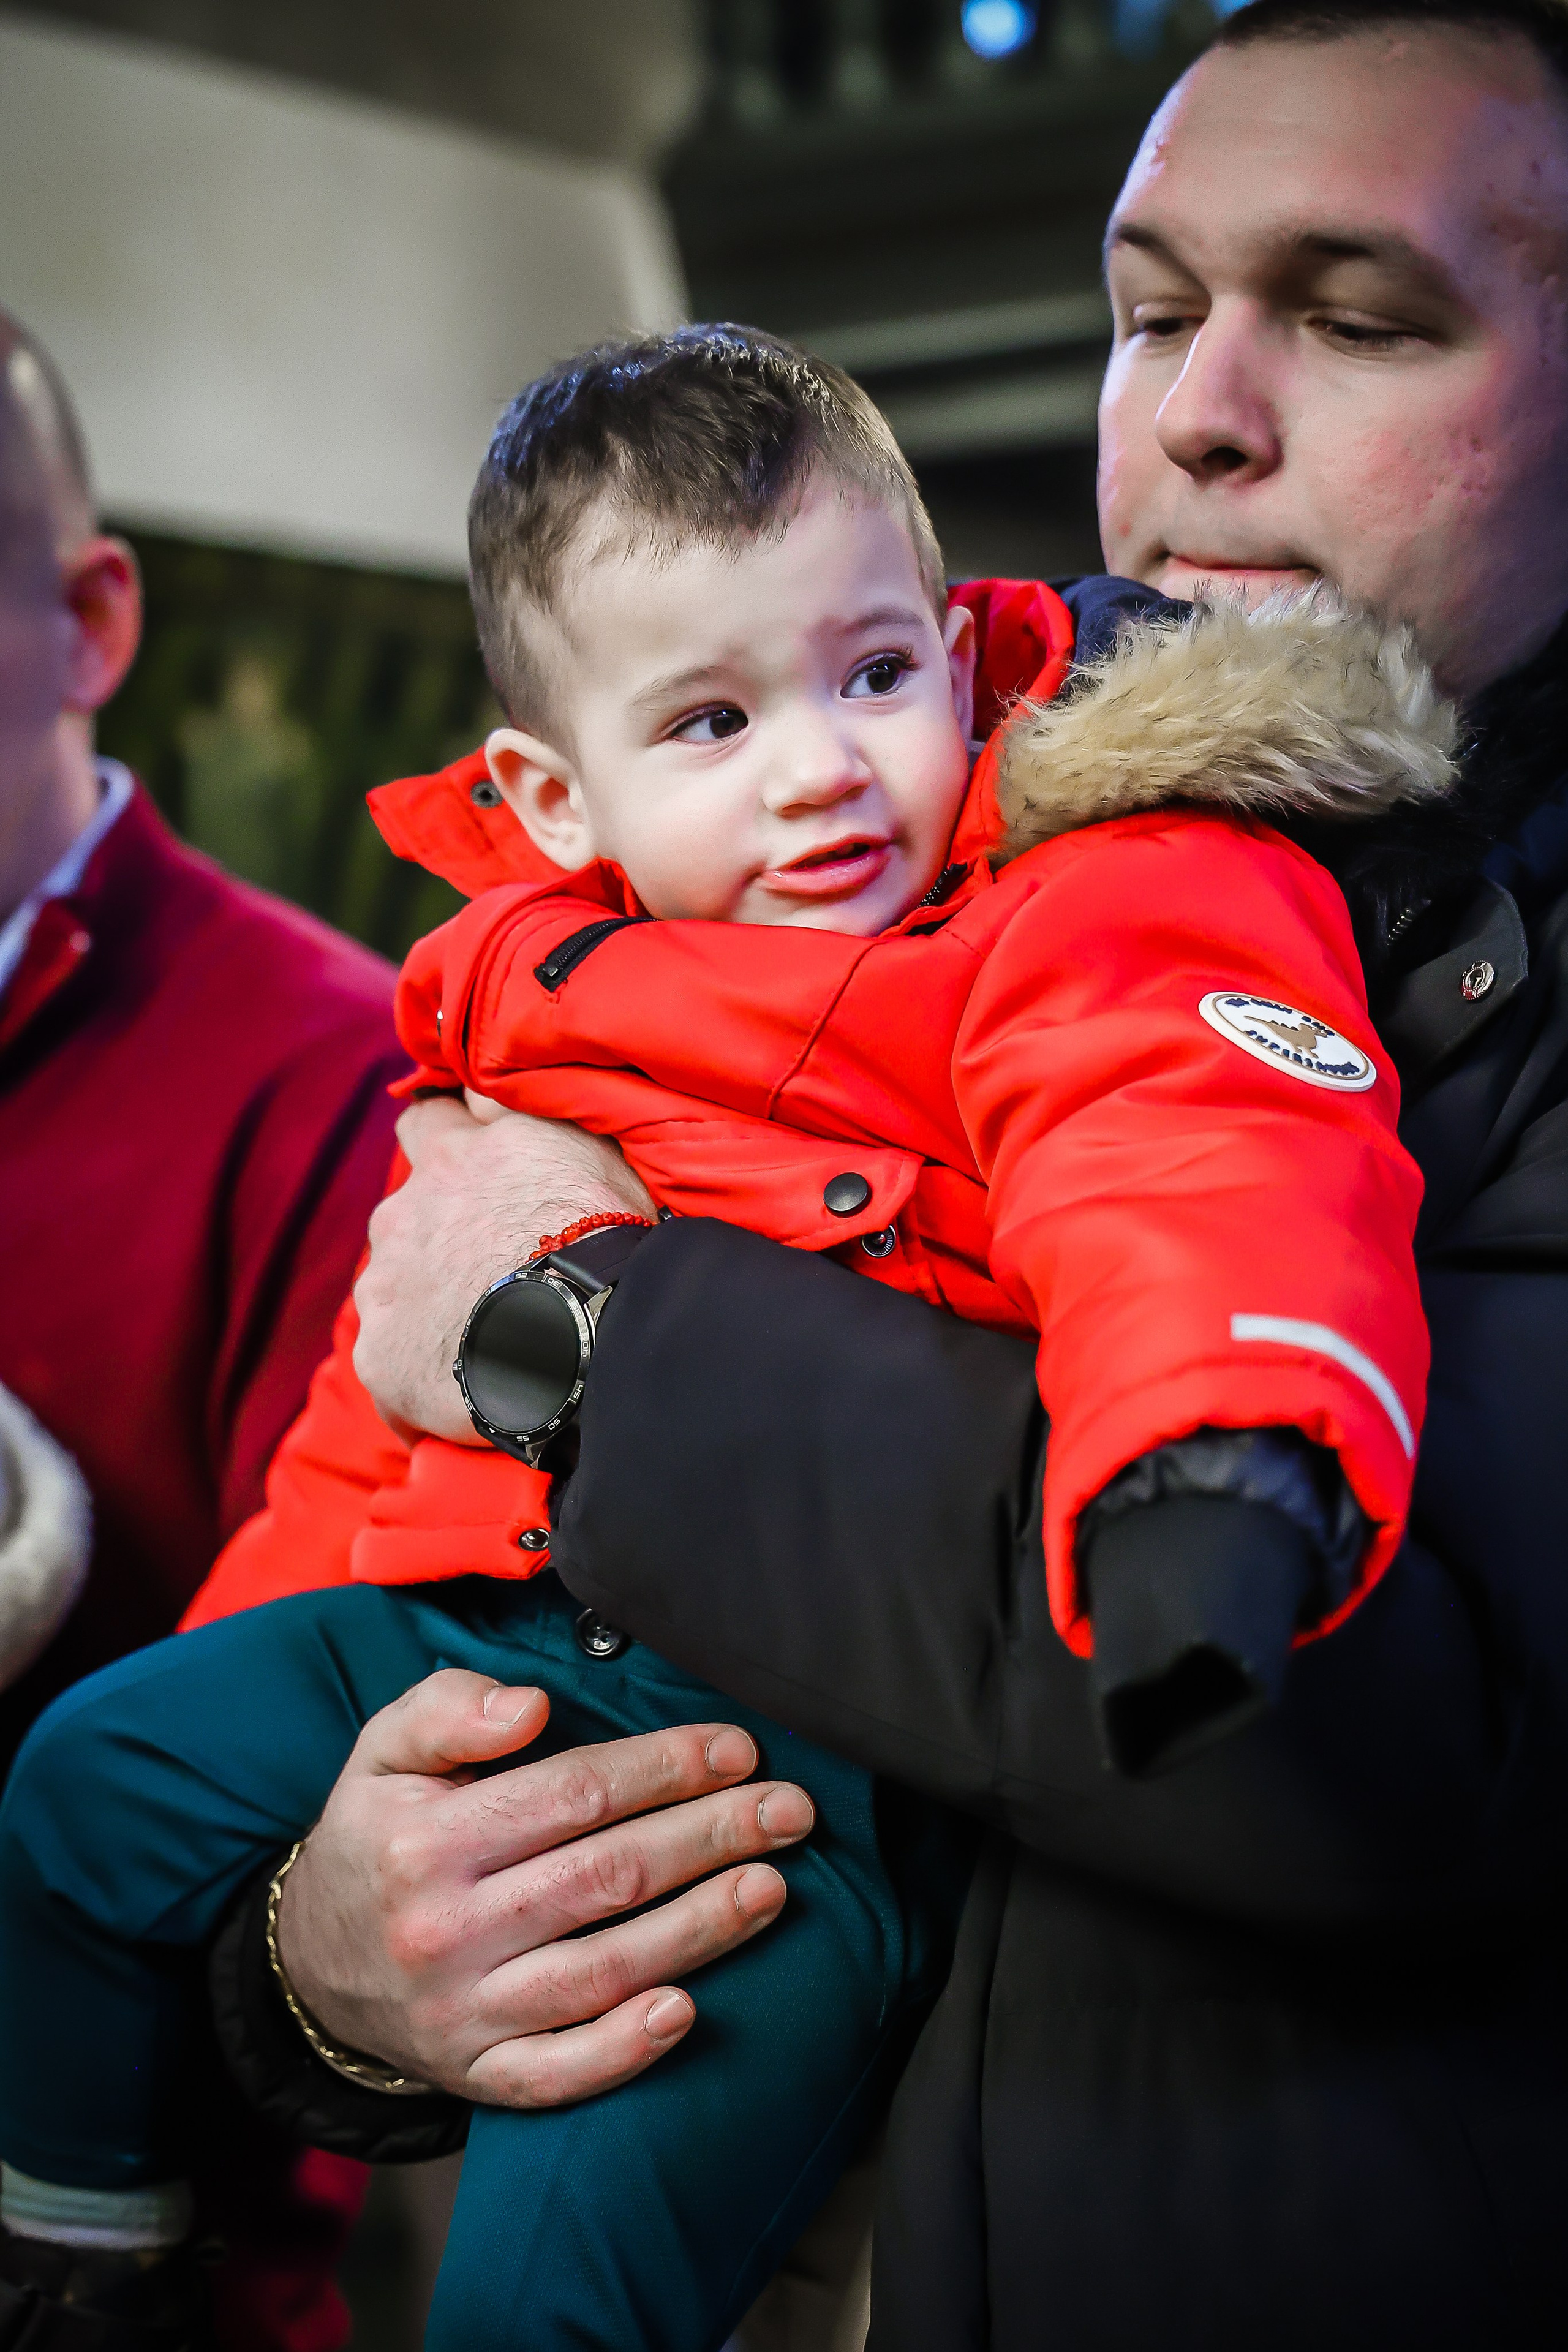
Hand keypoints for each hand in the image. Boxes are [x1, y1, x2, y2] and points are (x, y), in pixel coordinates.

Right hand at [276, 1669, 812, 2106]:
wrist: (306, 1968)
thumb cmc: (376, 1837)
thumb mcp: (382, 1751)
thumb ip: (449, 1709)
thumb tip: (531, 1708)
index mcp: (427, 1841)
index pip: (573, 1794)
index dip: (664, 1769)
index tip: (737, 1749)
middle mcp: (445, 1930)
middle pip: (605, 1877)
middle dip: (711, 1837)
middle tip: (792, 1811)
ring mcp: (463, 2013)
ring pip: (600, 1971)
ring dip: (699, 1930)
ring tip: (774, 1887)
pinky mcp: (476, 2076)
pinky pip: (557, 2074)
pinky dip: (623, 2050)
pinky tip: (688, 2013)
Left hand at [353, 1095, 654, 1441]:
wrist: (583, 1334)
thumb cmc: (595, 1233)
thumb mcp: (571, 1136)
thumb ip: (519, 1103)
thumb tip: (483, 1073)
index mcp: (450, 1160)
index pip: (424, 1122)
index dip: (440, 1136)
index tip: (460, 1156)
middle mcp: (403, 1216)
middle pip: (404, 1215)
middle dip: (436, 1234)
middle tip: (492, 1265)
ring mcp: (386, 1290)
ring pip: (394, 1288)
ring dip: (428, 1301)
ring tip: (485, 1333)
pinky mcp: (383, 1361)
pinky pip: (395, 1367)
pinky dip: (425, 1375)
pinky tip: (470, 1388)